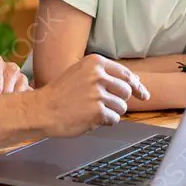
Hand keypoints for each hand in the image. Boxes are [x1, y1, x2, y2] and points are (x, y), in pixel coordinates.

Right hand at [34, 54, 148, 137]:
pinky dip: (104, 122)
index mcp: (95, 62)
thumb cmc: (60, 93)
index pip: (125, 74)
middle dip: (118, 100)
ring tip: (91, 110)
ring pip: (121, 107)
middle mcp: (98, 75)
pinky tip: (89, 118)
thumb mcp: (81, 73)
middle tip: (103, 104)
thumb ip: (105, 76)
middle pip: (126, 91)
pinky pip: (113, 119)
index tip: (143, 94)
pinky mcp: (97, 111)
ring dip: (110, 112)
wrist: (42, 109)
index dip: (136, 85)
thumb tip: (135, 84)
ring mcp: (98, 93)